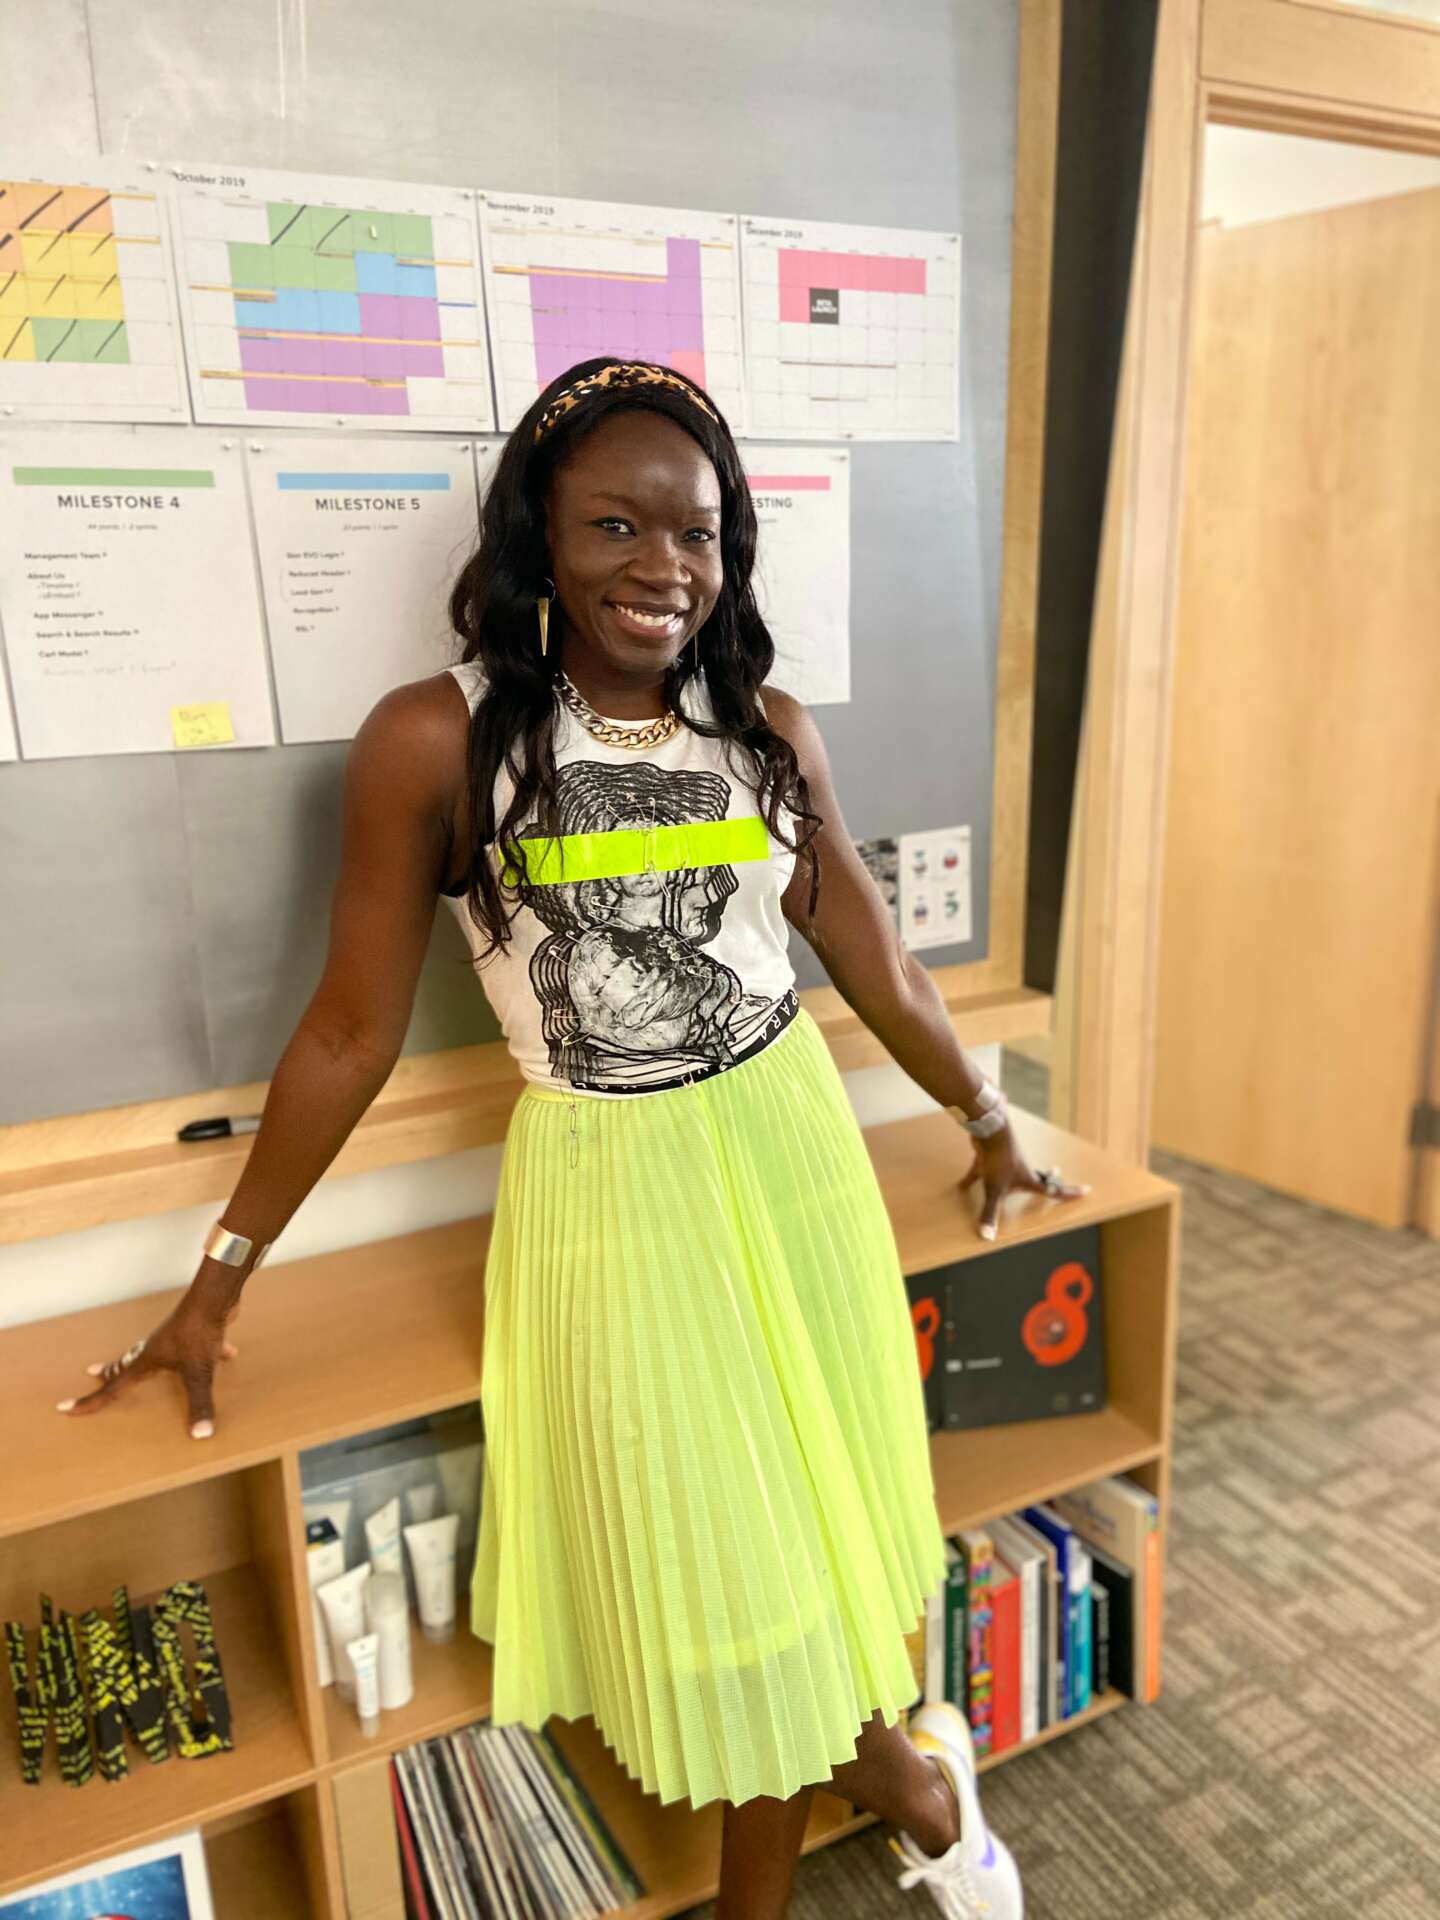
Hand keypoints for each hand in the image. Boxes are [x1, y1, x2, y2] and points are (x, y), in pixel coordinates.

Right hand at [56, 1271, 242, 1440]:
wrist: (214, 1297)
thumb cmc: (198, 1332)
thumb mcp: (198, 1373)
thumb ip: (199, 1404)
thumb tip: (199, 1435)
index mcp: (147, 1360)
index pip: (113, 1387)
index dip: (91, 1401)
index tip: (65, 1407)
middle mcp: (156, 1348)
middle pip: (128, 1363)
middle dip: (111, 1371)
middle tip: (94, 1373)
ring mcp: (175, 1337)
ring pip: (157, 1351)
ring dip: (149, 1360)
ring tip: (148, 1364)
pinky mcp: (195, 1330)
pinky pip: (196, 1345)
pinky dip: (208, 1352)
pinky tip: (228, 1354)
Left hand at [960, 1124, 1090, 1241]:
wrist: (989, 1130)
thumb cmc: (997, 1160)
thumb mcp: (993, 1190)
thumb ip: (990, 1214)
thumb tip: (987, 1237)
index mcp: (1028, 1180)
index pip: (1053, 1189)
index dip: (1069, 1193)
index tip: (1087, 1189)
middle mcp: (1021, 1169)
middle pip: (1038, 1177)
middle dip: (1048, 1178)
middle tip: (1057, 1173)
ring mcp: (1007, 1161)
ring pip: (1014, 1171)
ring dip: (1017, 1177)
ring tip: (1015, 1181)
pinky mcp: (991, 1155)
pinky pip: (983, 1170)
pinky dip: (975, 1177)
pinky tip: (961, 1186)